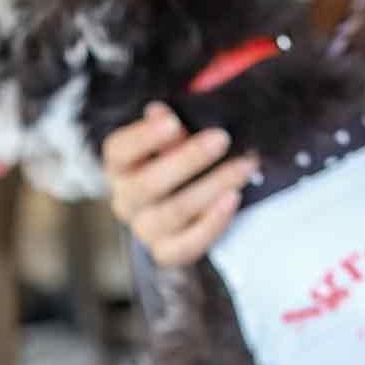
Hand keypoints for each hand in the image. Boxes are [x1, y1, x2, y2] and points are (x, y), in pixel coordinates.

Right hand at [103, 102, 257, 264]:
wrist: (185, 202)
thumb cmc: (178, 159)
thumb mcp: (173, 138)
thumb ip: (168, 126)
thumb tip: (158, 111)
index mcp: (120, 167)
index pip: (120, 151)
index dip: (143, 137)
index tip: (173, 121)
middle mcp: (126, 201)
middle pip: (148, 184)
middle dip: (188, 159)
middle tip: (222, 138)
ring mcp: (145, 229)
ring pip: (174, 212)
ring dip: (213, 186)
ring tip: (245, 165)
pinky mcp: (166, 252)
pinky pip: (186, 245)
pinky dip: (213, 223)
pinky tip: (233, 198)